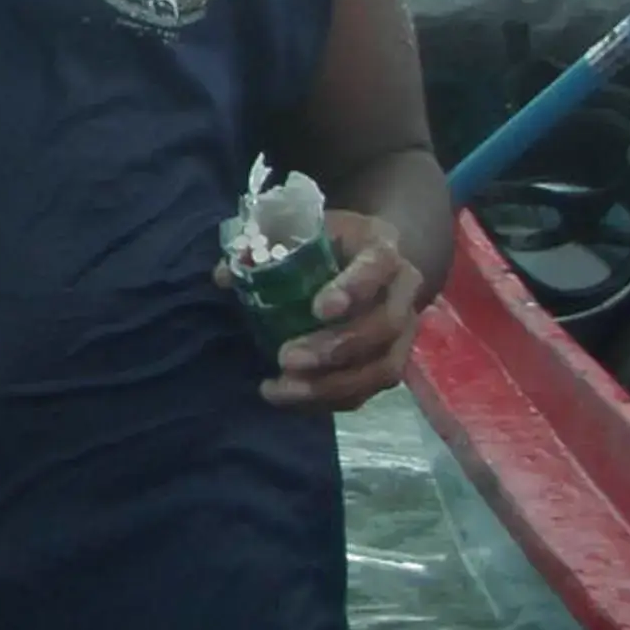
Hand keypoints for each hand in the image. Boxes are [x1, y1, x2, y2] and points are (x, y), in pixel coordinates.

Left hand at [259, 208, 427, 411]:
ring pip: (383, 367)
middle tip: (286, 358)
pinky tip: (291, 398)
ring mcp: (403, 332)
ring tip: (283, 389)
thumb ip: (263, 247)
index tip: (319, 309)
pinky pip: (369, 390)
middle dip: (336, 347)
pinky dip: (330, 399)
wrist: (366, 260)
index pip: (378, 265)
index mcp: (381, 246)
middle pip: (384, 325)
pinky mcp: (390, 362)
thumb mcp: (299, 230)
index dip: (353, 288)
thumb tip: (225, 276)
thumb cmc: (326, 241)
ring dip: (332, 384)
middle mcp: (402, 291)